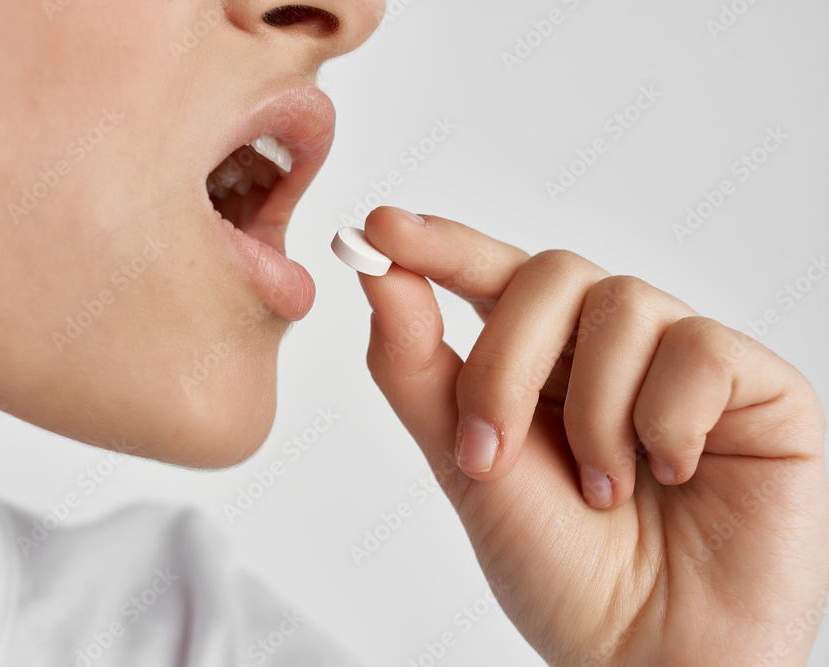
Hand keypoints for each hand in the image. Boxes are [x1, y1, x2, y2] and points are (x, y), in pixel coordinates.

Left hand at [358, 207, 828, 665]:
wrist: (651, 663)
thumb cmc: (560, 571)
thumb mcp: (465, 467)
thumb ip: (417, 368)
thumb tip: (377, 272)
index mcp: (542, 361)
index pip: (492, 275)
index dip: (441, 245)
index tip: (383, 228)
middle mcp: (611, 349)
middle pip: (551, 275)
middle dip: (506, 365)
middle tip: (490, 455)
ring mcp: (683, 361)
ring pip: (623, 304)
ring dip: (592, 414)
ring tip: (603, 491)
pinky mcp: (758, 386)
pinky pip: (700, 350)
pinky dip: (667, 420)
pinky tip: (674, 472)